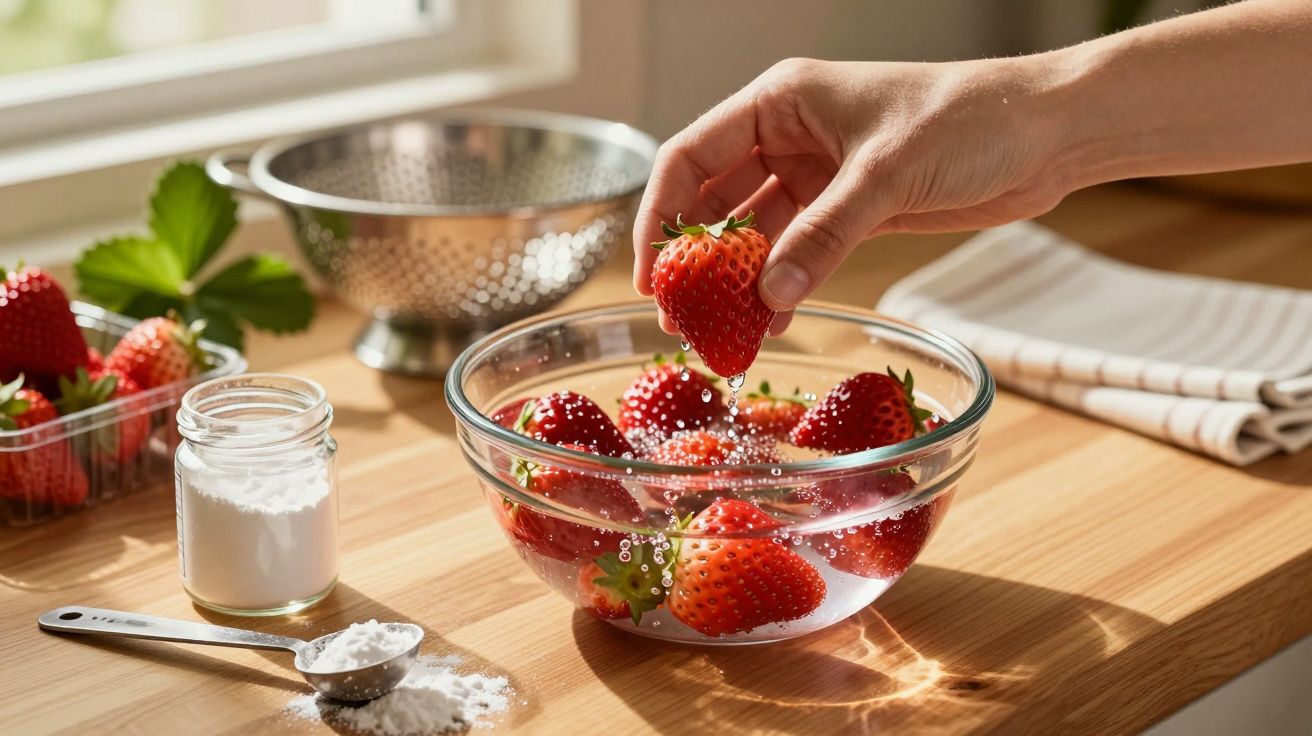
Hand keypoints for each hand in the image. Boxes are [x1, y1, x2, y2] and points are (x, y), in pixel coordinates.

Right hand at [631, 57, 1073, 333]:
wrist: (1046, 133)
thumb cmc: (970, 120)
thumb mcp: (886, 175)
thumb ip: (825, 236)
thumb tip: (770, 297)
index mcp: (781, 102)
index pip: (690, 158)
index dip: (661, 216)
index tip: (651, 274)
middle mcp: (789, 137)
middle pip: (715, 200)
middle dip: (696, 259)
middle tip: (680, 317)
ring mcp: (819, 176)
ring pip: (756, 233)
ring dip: (738, 281)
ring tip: (721, 332)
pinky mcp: (851, 210)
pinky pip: (798, 252)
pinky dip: (782, 286)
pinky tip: (772, 323)